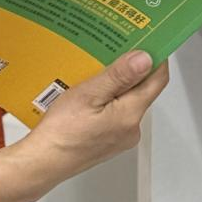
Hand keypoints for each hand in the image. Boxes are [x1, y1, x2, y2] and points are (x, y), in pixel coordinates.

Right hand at [0, 52, 169, 201]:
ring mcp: (120, 137)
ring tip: (97, 68)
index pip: (158, 80)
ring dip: (117, 84)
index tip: (149, 40)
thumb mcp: (89, 94)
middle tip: (116, 48)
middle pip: (143, 90)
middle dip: (132, 69)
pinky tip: (89, 92)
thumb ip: (119, 76)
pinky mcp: (109, 141)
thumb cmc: (61, 131)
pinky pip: (115, 113)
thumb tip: (145, 59)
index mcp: (130, 115)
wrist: (43, 162)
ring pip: (127, 101)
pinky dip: (108, 99)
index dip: (157, 57)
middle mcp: (131, 128)